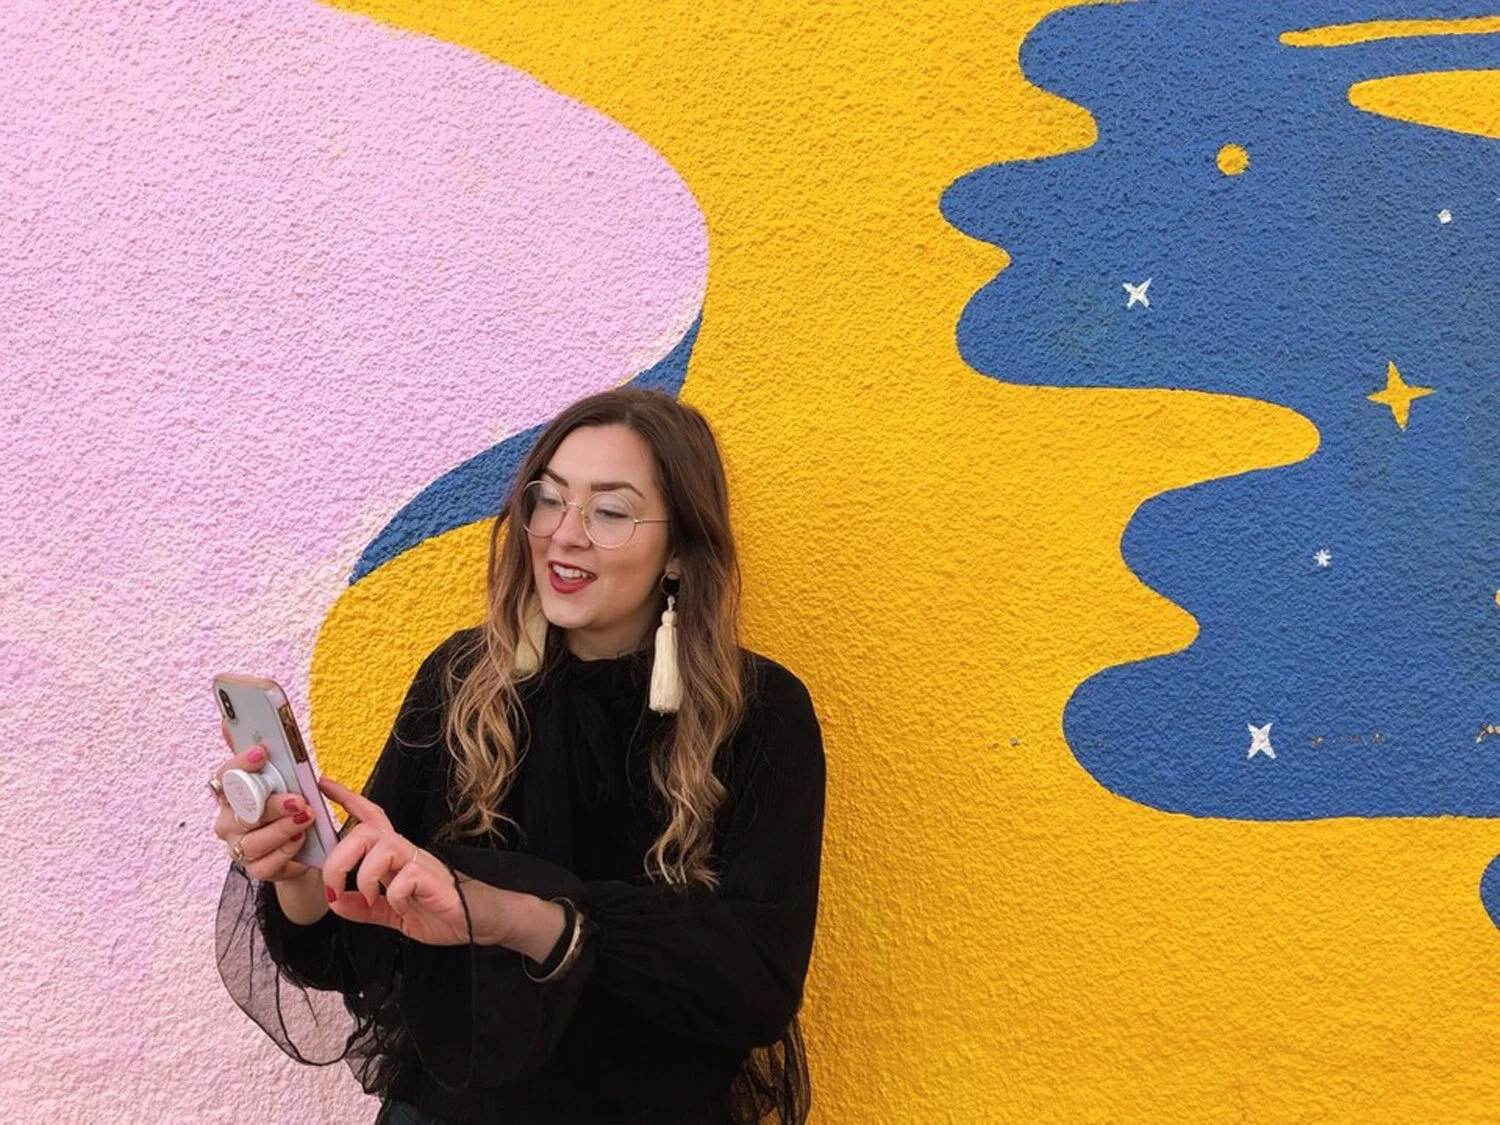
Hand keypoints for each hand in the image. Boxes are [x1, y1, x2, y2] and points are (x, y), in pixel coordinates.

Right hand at [211, 720, 314, 882]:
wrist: (304, 843)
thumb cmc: (286, 801)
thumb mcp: (280, 774)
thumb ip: (258, 750)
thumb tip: (228, 719)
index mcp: (230, 793)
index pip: (226, 775)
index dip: (242, 763)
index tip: (263, 752)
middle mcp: (228, 820)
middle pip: (243, 811)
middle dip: (272, 804)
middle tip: (298, 799)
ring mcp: (239, 846)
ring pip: (254, 840)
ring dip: (283, 828)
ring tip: (306, 818)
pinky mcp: (256, 868)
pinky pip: (266, 863)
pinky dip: (287, 850)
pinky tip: (300, 839)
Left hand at [316, 777, 471, 945]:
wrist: (478, 921)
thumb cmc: (440, 910)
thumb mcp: (391, 913)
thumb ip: (363, 908)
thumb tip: (335, 901)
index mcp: (395, 856)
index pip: (369, 817)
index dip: (347, 799)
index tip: (323, 784)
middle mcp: (406, 852)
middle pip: (366, 830)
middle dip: (340, 855)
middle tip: (332, 885)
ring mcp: (421, 864)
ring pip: (383, 847)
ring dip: (364, 875)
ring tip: (368, 898)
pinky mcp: (433, 880)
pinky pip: (405, 877)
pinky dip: (393, 895)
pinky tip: (399, 906)